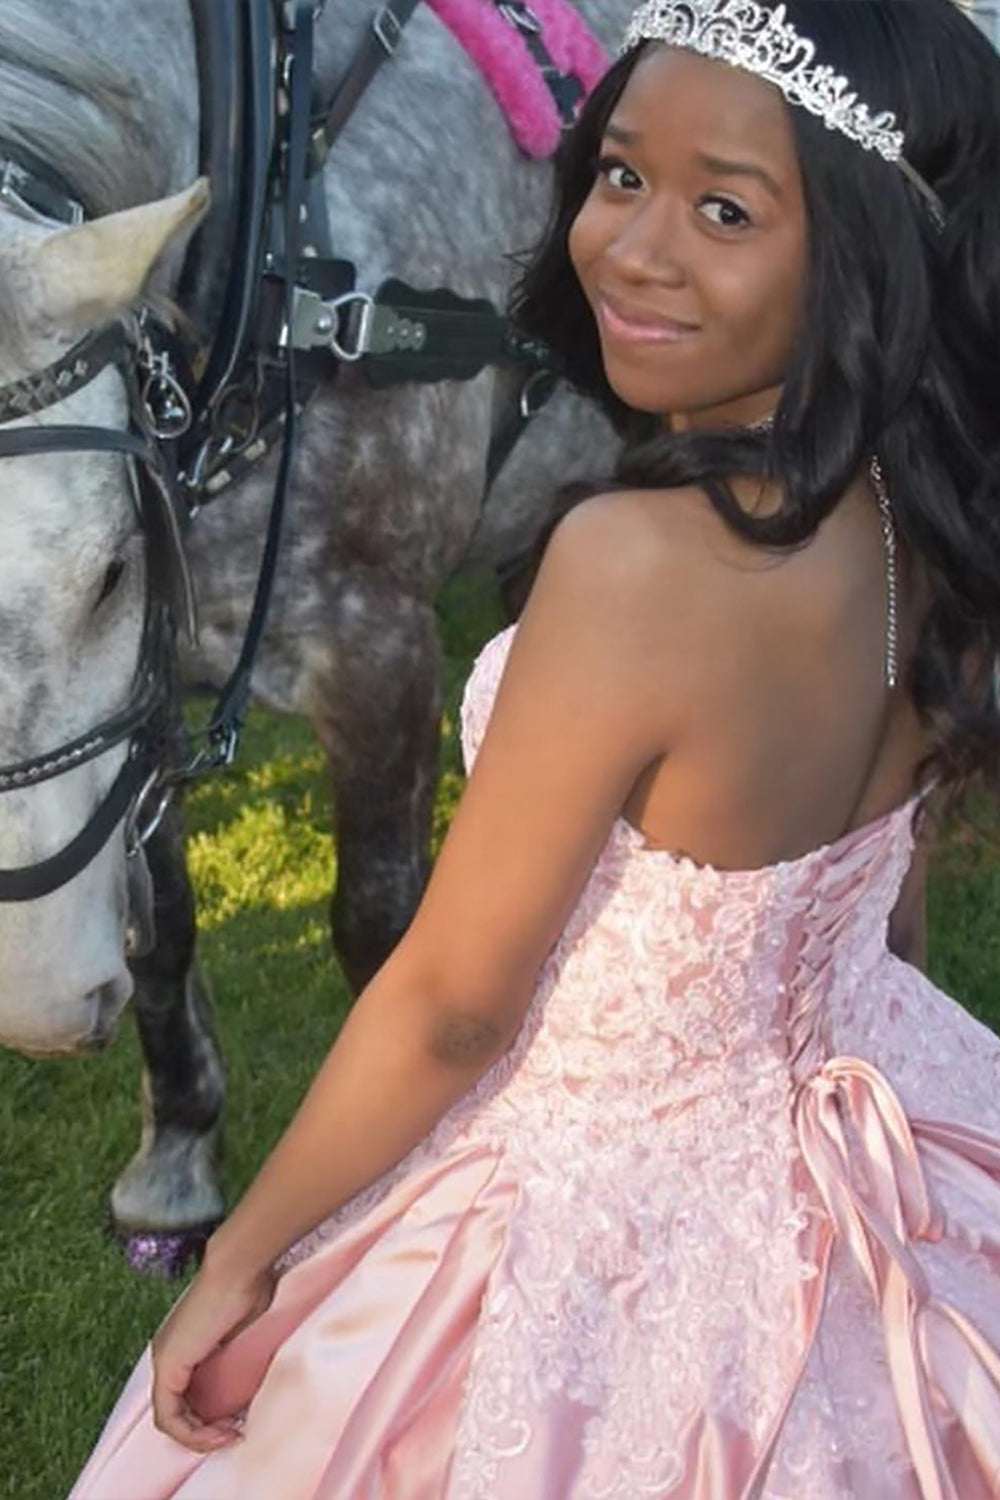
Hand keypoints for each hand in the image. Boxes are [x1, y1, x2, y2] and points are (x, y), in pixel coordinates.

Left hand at [151, 1261, 275, 1451]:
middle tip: (234, 1433)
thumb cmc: (250, 1287)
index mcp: (183, 1343)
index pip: (186, 1395)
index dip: (209, 1418)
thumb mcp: (244, 1335)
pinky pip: (169, 1416)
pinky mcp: (168, 1365)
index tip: (239, 1420)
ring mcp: (164, 1359)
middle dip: (205, 1431)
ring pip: (170, 1417)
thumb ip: (235, 1360)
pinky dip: (191, 1434)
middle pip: (177, 1409)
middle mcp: (166, 1352)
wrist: (239, 1267)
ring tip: (230, 1436)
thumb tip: (247, 1386)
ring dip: (200, 1436)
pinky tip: (219, 1433)